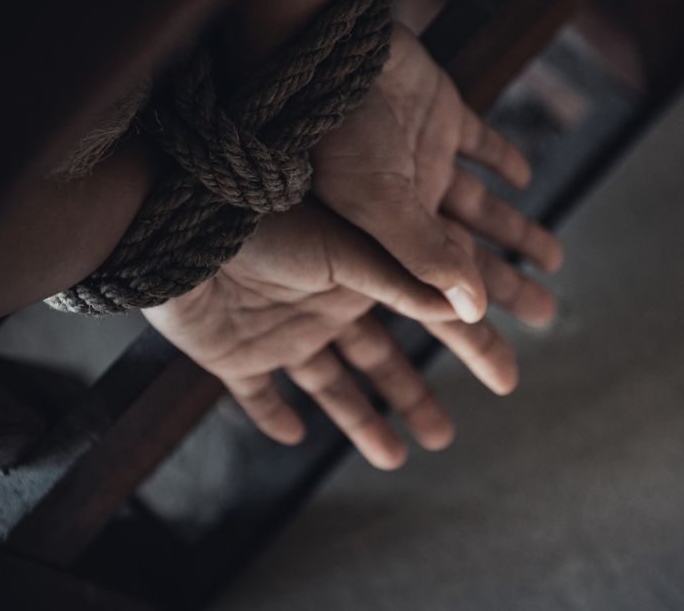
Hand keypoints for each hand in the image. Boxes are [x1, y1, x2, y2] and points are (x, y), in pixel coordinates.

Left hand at [142, 200, 552, 468]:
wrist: (177, 225)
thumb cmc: (266, 224)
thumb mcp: (348, 250)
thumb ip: (404, 279)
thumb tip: (471, 304)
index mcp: (357, 276)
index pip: (424, 320)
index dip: (466, 348)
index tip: (505, 376)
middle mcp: (323, 304)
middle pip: (378, 359)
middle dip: (411, 396)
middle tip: (446, 436)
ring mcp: (277, 331)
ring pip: (328, 384)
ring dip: (359, 419)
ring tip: (394, 459)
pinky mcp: (231, 356)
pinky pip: (254, 394)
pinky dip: (272, 414)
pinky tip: (292, 436)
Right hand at [312, 24, 562, 322]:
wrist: (323, 47)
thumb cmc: (331, 132)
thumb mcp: (373, 205)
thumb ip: (424, 257)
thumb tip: (476, 310)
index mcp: (387, 237)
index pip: (441, 303)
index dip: (473, 343)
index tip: (506, 382)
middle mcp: (407, 205)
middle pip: (468, 259)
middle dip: (506, 290)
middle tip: (547, 317)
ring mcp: (425, 159)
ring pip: (482, 207)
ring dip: (516, 231)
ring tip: (553, 259)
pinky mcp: (440, 113)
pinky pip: (479, 140)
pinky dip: (502, 157)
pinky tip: (523, 175)